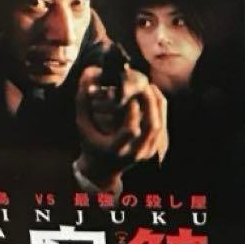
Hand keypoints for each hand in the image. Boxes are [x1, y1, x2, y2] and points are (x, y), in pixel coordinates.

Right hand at [75, 64, 168, 185]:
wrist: (103, 170)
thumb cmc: (90, 144)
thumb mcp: (82, 125)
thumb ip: (83, 101)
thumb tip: (87, 73)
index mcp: (117, 150)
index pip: (131, 130)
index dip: (132, 111)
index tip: (128, 95)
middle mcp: (135, 153)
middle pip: (151, 126)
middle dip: (149, 102)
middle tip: (143, 84)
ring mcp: (147, 153)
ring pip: (160, 125)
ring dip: (156, 103)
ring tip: (148, 87)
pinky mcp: (154, 149)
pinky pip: (162, 126)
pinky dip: (159, 110)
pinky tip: (152, 96)